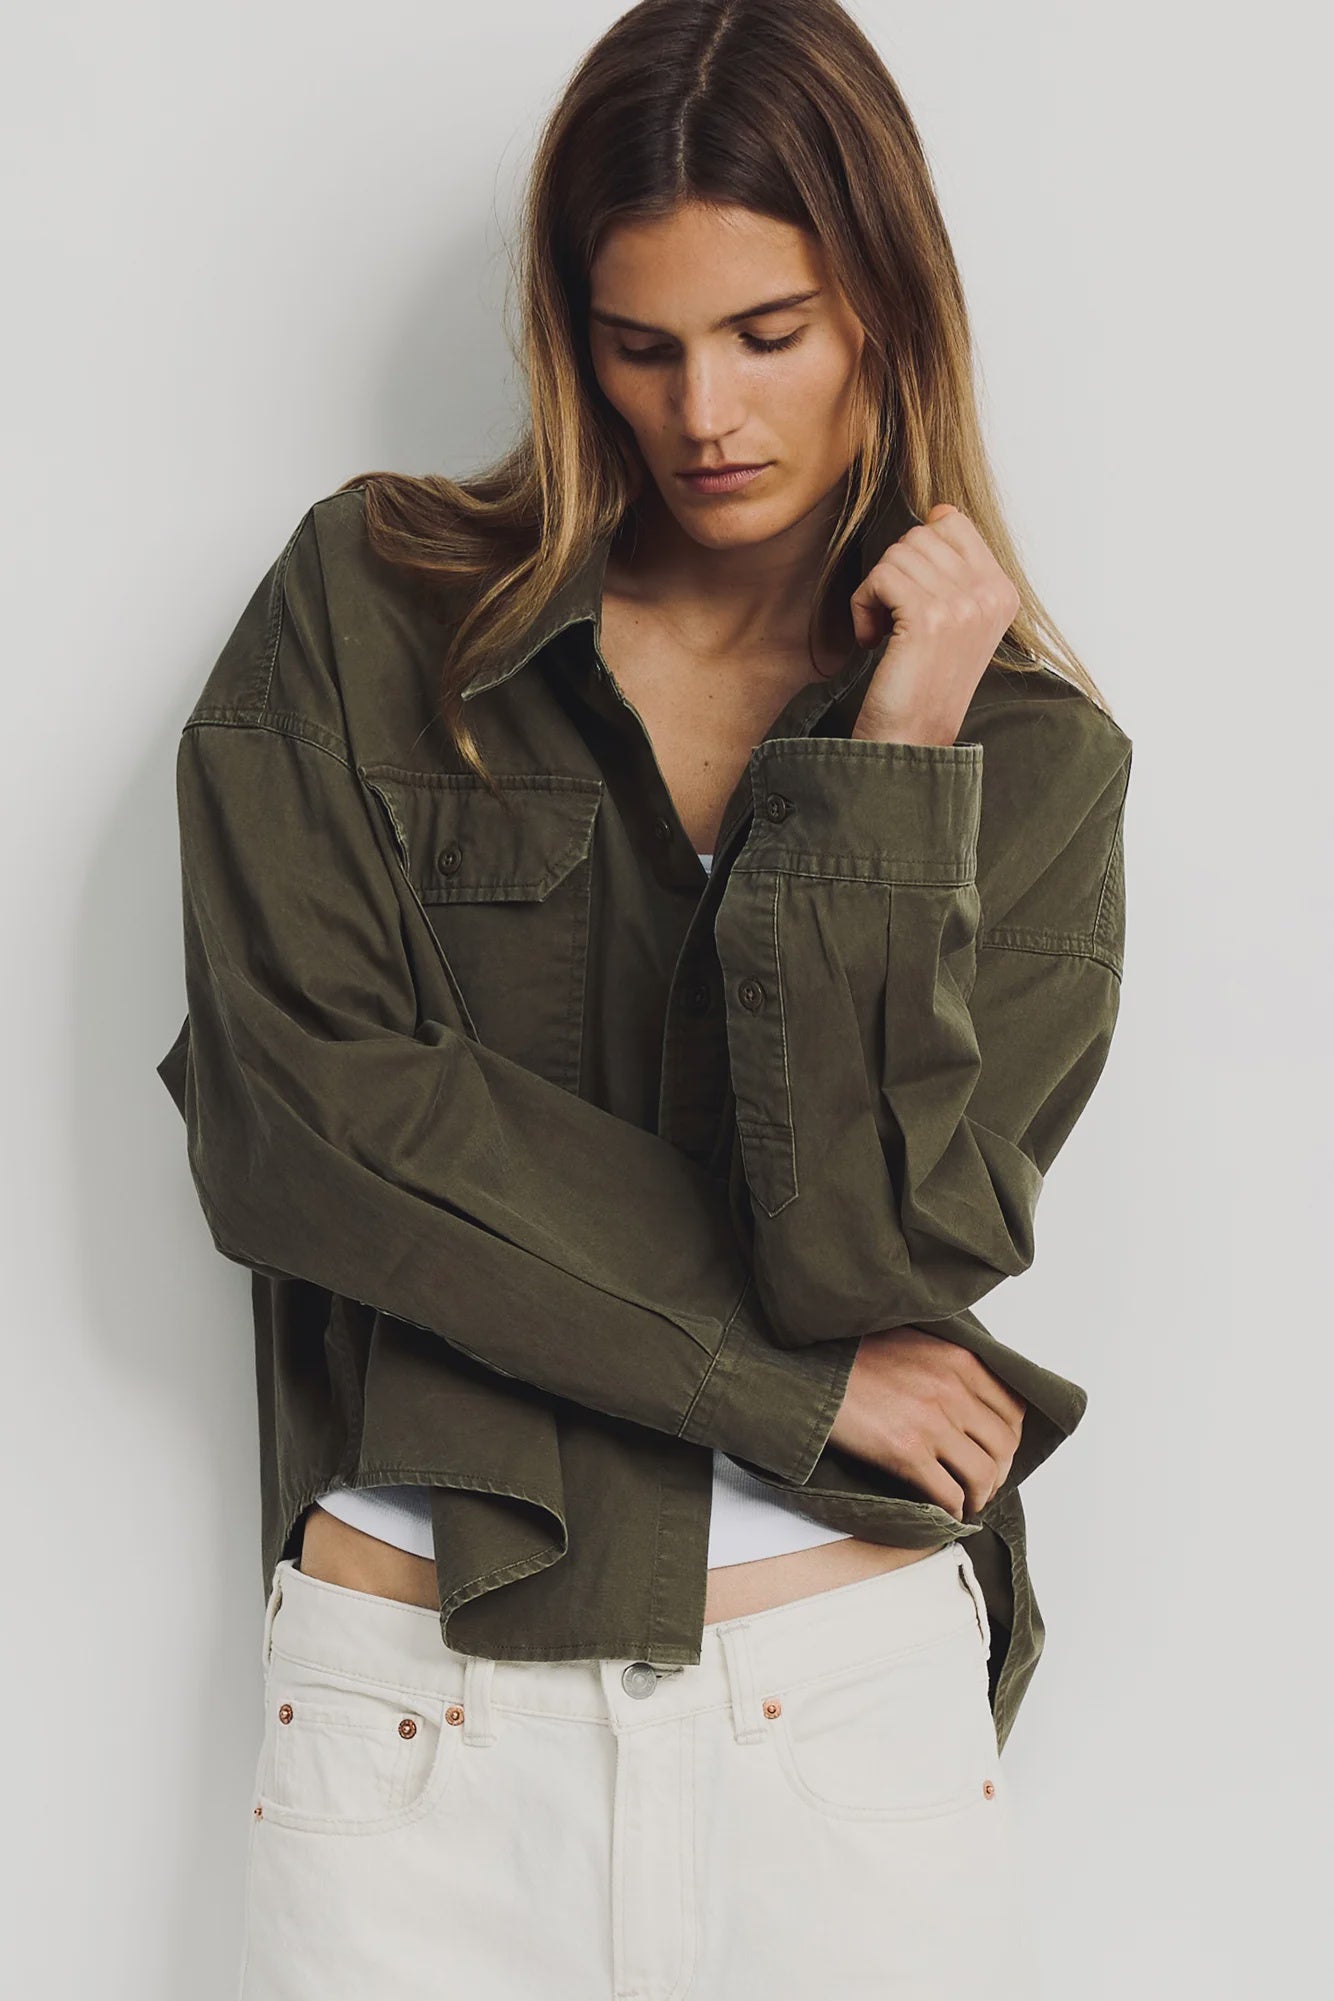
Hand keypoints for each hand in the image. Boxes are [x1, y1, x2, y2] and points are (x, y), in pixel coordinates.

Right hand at [827, 1326, 1026, 1518]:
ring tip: (967, 1500)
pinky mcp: (907, 1453)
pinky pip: (948, 1494)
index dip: (1009, 1438)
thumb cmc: (855, 1358)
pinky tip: (944, 1510)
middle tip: (983, 1482)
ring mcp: (932, 1423)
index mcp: (959, 1361)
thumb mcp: (916, 1343)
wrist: (812, 1371)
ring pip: (983, 1475)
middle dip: (999, 1471)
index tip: (996, 1450)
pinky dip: (953, 1510)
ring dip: (979, 1495)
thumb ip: (950, 1366)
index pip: (1013, 1409)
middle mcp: (953, 1391)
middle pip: (1004, 1446)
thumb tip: (972, 1399)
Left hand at [847, 504, 1020, 746]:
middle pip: (919, 536)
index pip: (952, 523)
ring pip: (896, 555)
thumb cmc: (922, 682)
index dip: (917, 554)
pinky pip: (879, 579)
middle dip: (893, 574)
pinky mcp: (929, 618)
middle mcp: (990, 594)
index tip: (912, 599)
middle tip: (895, 621)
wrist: (913, 737)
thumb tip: (939, 510)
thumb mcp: (953, 620)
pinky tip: (872, 640)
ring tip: (885, 634)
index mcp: (1002, 592)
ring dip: (876, 594)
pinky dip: (863, 608)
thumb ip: (953, 567)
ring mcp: (964, 605)